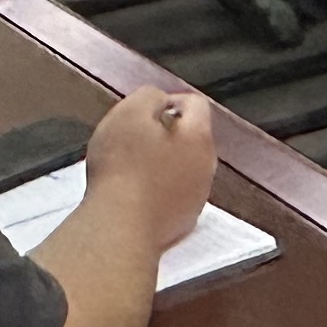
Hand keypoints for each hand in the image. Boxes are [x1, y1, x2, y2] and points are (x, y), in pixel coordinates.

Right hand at [86, 86, 219, 257]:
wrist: (119, 229)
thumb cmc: (123, 166)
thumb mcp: (129, 114)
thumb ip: (148, 97)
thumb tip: (159, 101)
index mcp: (199, 138)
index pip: (196, 104)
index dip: (169, 98)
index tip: (144, 110)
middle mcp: (207, 168)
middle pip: (191, 139)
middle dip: (165, 133)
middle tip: (133, 138)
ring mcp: (196, 199)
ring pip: (184, 169)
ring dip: (163, 163)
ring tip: (130, 168)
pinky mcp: (181, 225)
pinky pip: (173, 197)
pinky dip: (158, 191)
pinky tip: (134, 196)